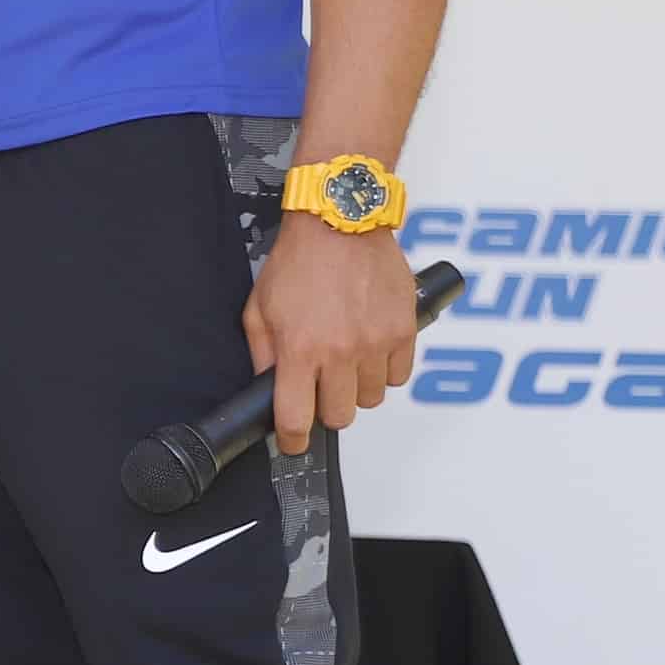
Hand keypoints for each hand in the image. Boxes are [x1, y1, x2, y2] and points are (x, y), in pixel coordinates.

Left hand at [245, 214, 420, 454]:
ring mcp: (377, 344)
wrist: (342, 222)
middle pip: (340, 417)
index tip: (292, 442)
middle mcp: (341, 352)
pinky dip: (384, 371)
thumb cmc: (299, 260)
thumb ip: (263, 354)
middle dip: (327, 409)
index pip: (297, 418)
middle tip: (320, 389)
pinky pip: (399, 376)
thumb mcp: (259, 309)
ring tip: (345, 360)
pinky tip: (369, 350)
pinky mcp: (404, 331)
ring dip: (357, 388)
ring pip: (371, 399)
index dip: (292, 440)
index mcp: (300, 350)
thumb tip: (268, 389)